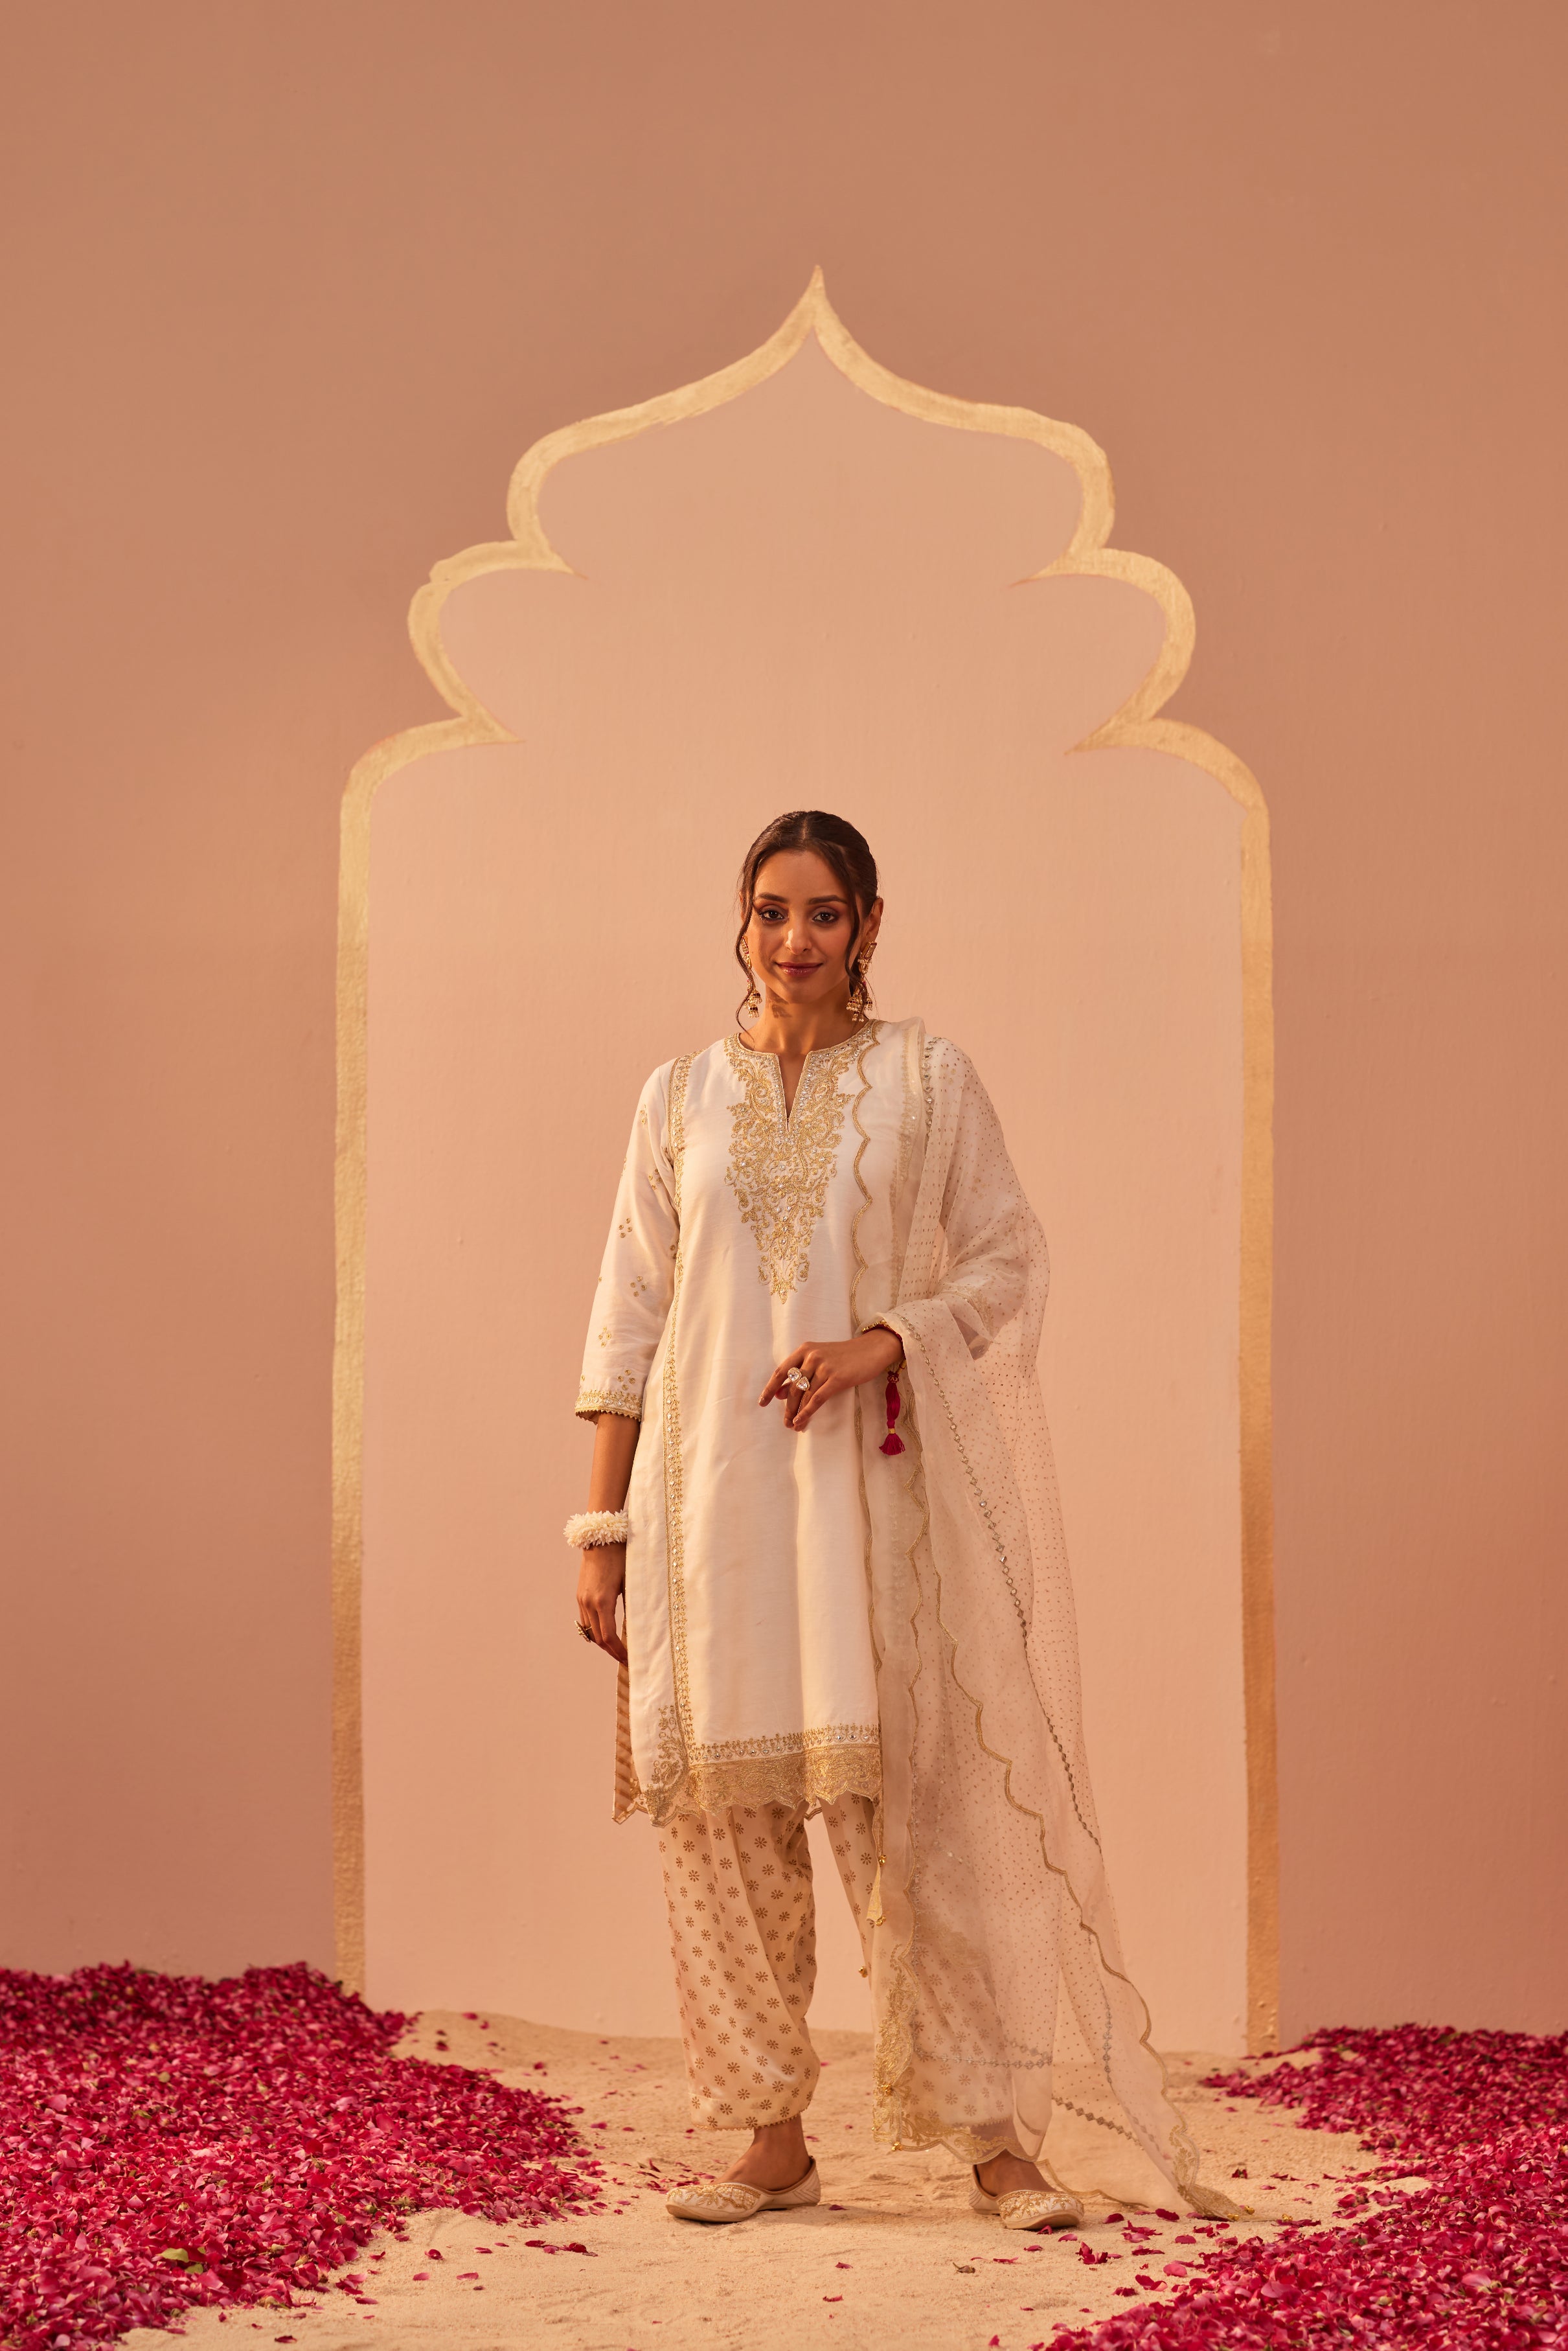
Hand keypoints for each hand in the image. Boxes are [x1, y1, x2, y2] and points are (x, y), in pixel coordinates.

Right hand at [576, 1542, 627, 1662]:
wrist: (601, 1538)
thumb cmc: (621, 1557)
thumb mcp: (631, 1582)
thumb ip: (634, 1605)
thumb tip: (641, 1627)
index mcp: (603, 1601)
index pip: (608, 1637)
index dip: (618, 1652)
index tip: (629, 1660)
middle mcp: (588, 1603)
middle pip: (598, 1638)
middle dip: (611, 1651)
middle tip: (626, 1659)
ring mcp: (582, 1599)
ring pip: (589, 1631)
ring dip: (602, 1643)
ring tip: (617, 1649)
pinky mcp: (580, 1595)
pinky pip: (585, 1620)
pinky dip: (595, 1631)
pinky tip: (606, 1632)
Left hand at [759, 1327, 902, 1432]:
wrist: (871, 1349)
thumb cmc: (844, 1356)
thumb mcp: (819, 1360)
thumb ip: (799, 1374)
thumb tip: (779, 1393)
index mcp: (804, 1350)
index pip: (781, 1371)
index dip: (770, 1388)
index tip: (762, 1403)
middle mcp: (811, 1356)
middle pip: (792, 1387)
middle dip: (787, 1408)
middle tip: (785, 1422)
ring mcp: (824, 1367)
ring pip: (804, 1395)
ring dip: (797, 1413)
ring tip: (794, 1426)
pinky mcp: (837, 1378)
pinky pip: (817, 1399)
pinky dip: (807, 1412)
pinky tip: (802, 1421)